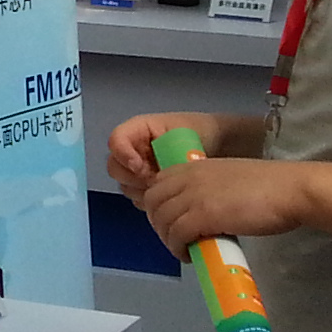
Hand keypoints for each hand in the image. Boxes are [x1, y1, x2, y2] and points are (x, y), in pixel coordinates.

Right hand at [105, 110, 231, 196]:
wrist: (216, 144)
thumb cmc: (199, 134)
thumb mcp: (182, 133)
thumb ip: (165, 149)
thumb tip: (156, 176)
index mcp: (137, 131)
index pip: (116, 141)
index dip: (124, 155)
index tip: (141, 167)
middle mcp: (132, 150)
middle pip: (115, 167)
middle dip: (134, 178)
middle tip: (156, 181)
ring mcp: (137, 169)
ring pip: (125, 185)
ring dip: (142, 190)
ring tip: (167, 188)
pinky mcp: (145, 186)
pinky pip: (138, 198)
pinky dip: (150, 200)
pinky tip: (167, 196)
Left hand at [136, 152, 312, 253]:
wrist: (290, 190)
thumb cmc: (269, 187)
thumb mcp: (228, 179)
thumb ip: (209, 189)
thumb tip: (202, 212)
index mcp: (194, 166)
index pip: (157, 183)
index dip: (159, 205)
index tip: (172, 221)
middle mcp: (188, 177)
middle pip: (152, 201)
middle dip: (158, 223)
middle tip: (176, 239)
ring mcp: (194, 195)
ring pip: (162, 219)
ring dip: (167, 239)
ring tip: (183, 250)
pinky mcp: (204, 215)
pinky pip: (177, 233)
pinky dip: (177, 247)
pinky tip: (189, 255)